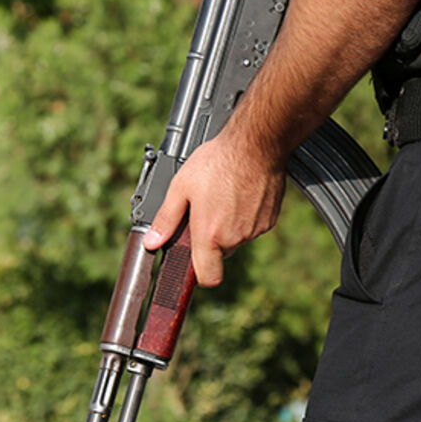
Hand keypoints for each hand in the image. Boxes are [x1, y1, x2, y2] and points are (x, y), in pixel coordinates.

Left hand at [142, 132, 285, 286]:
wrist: (255, 145)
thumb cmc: (217, 161)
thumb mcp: (180, 187)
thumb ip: (166, 219)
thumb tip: (151, 241)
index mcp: (211, 234)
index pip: (208, 277)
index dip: (200, 275)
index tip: (194, 263)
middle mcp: (235, 237)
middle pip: (220, 253)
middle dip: (211, 239)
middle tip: (204, 212)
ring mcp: (254, 229)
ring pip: (236, 238)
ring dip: (228, 226)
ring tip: (222, 197)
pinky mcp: (269, 220)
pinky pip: (252, 227)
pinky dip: (245, 217)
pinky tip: (239, 195)